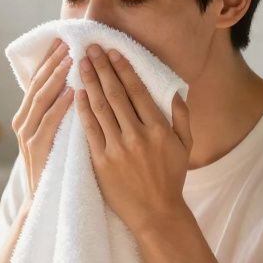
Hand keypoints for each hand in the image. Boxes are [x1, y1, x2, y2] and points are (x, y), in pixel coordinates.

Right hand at [12, 38, 72, 197]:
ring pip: (40, 100)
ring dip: (56, 78)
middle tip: (69, 41)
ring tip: (71, 59)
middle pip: (38, 84)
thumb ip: (60, 113)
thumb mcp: (57, 136)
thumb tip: (77, 84)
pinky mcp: (36, 152)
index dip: (50, 60)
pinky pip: (48, 124)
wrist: (45, 205)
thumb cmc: (57, 169)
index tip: (64, 40)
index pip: (39, 80)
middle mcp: (23, 123)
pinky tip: (71, 93)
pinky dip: (59, 107)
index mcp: (28, 117)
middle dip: (53, 62)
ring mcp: (27, 138)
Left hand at [76, 43, 193, 236]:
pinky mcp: (102, 162)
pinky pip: (90, 130)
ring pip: (100, 109)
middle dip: (102, 69)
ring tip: (81, 64)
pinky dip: (82, 110)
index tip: (113, 51)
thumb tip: (176, 89)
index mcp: (159, 129)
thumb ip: (182, 116)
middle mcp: (138, 136)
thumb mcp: (185, 146)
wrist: (156, 213)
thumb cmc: (171, 178)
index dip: (123, 69)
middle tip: (91, 49)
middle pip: (116, 94)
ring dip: (90, 83)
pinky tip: (76, 93)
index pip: (137, 91)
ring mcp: (118, 149)